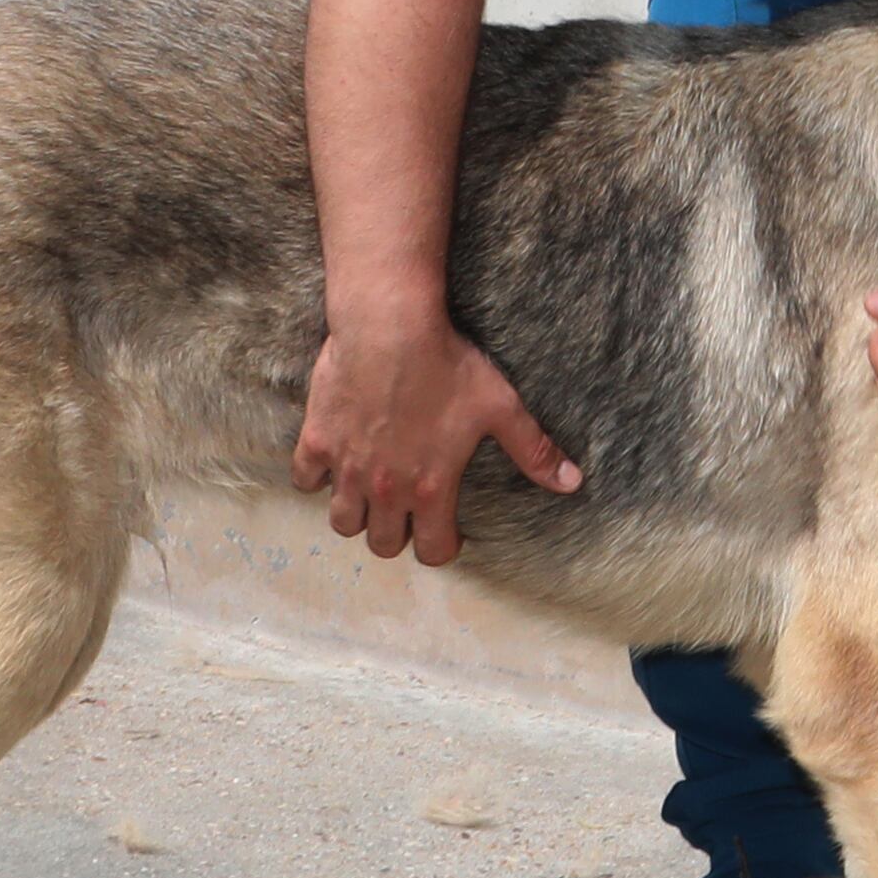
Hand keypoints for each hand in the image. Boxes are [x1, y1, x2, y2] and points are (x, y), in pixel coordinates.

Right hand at [292, 315, 580, 565]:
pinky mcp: (317, 442)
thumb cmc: (447, 365)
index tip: (446, 529)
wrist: (389, 326)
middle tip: (407, 508)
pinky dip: (316, 478)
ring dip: (357, 514)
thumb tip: (573, 483)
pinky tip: (334, 462)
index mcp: (430, 489)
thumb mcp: (501, 407)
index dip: (442, 546)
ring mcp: (347, 468)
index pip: (432, 551)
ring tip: (370, 493)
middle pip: (383, 544)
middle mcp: (385, 488)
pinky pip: (305, 481)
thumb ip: (535, 452)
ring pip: (342, 522)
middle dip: (397, 533)